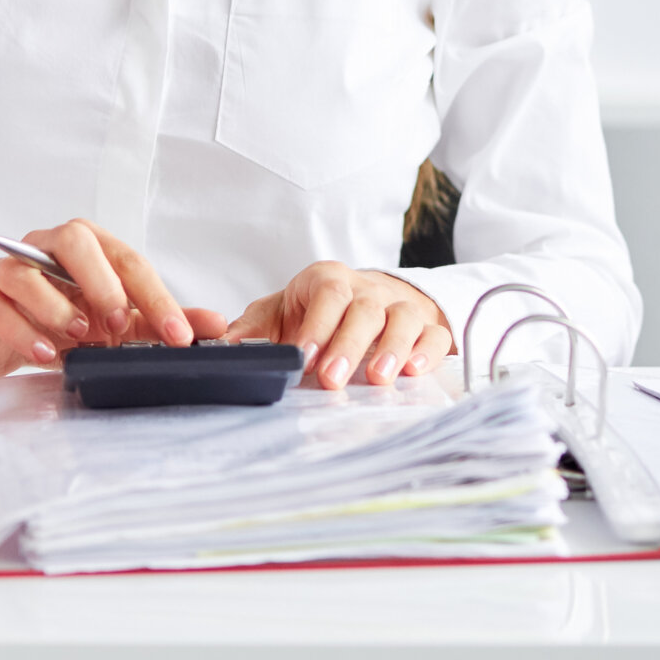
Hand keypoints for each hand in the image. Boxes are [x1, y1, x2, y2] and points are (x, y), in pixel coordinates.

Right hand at [0, 218, 230, 381]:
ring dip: (58, 307)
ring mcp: (11, 270)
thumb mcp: (114, 324)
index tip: (179, 334)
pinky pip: (0, 306)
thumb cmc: (57, 321)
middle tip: (120, 323)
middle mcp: (48, 249)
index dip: (156, 297)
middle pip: (76, 242)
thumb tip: (215, 325)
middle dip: (104, 283)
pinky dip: (24, 332)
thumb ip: (160, 321)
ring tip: (78, 336)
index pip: (128, 261)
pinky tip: (46, 354)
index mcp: (89, 248)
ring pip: (29, 272)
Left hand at [220, 262, 451, 390]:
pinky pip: (435, 334)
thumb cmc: (316, 310)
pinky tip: (414, 371)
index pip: (327, 295)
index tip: (303, 357)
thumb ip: (253, 329)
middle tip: (332, 379)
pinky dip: (428, 352)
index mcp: (328, 280)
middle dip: (349, 344)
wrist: (365, 298)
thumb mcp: (280, 312)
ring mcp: (400, 306)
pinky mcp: (426, 326)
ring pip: (403, 318)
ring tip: (378, 379)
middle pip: (364, 309)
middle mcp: (367, 289)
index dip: (317, 325)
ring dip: (392, 347)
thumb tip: (225, 347)